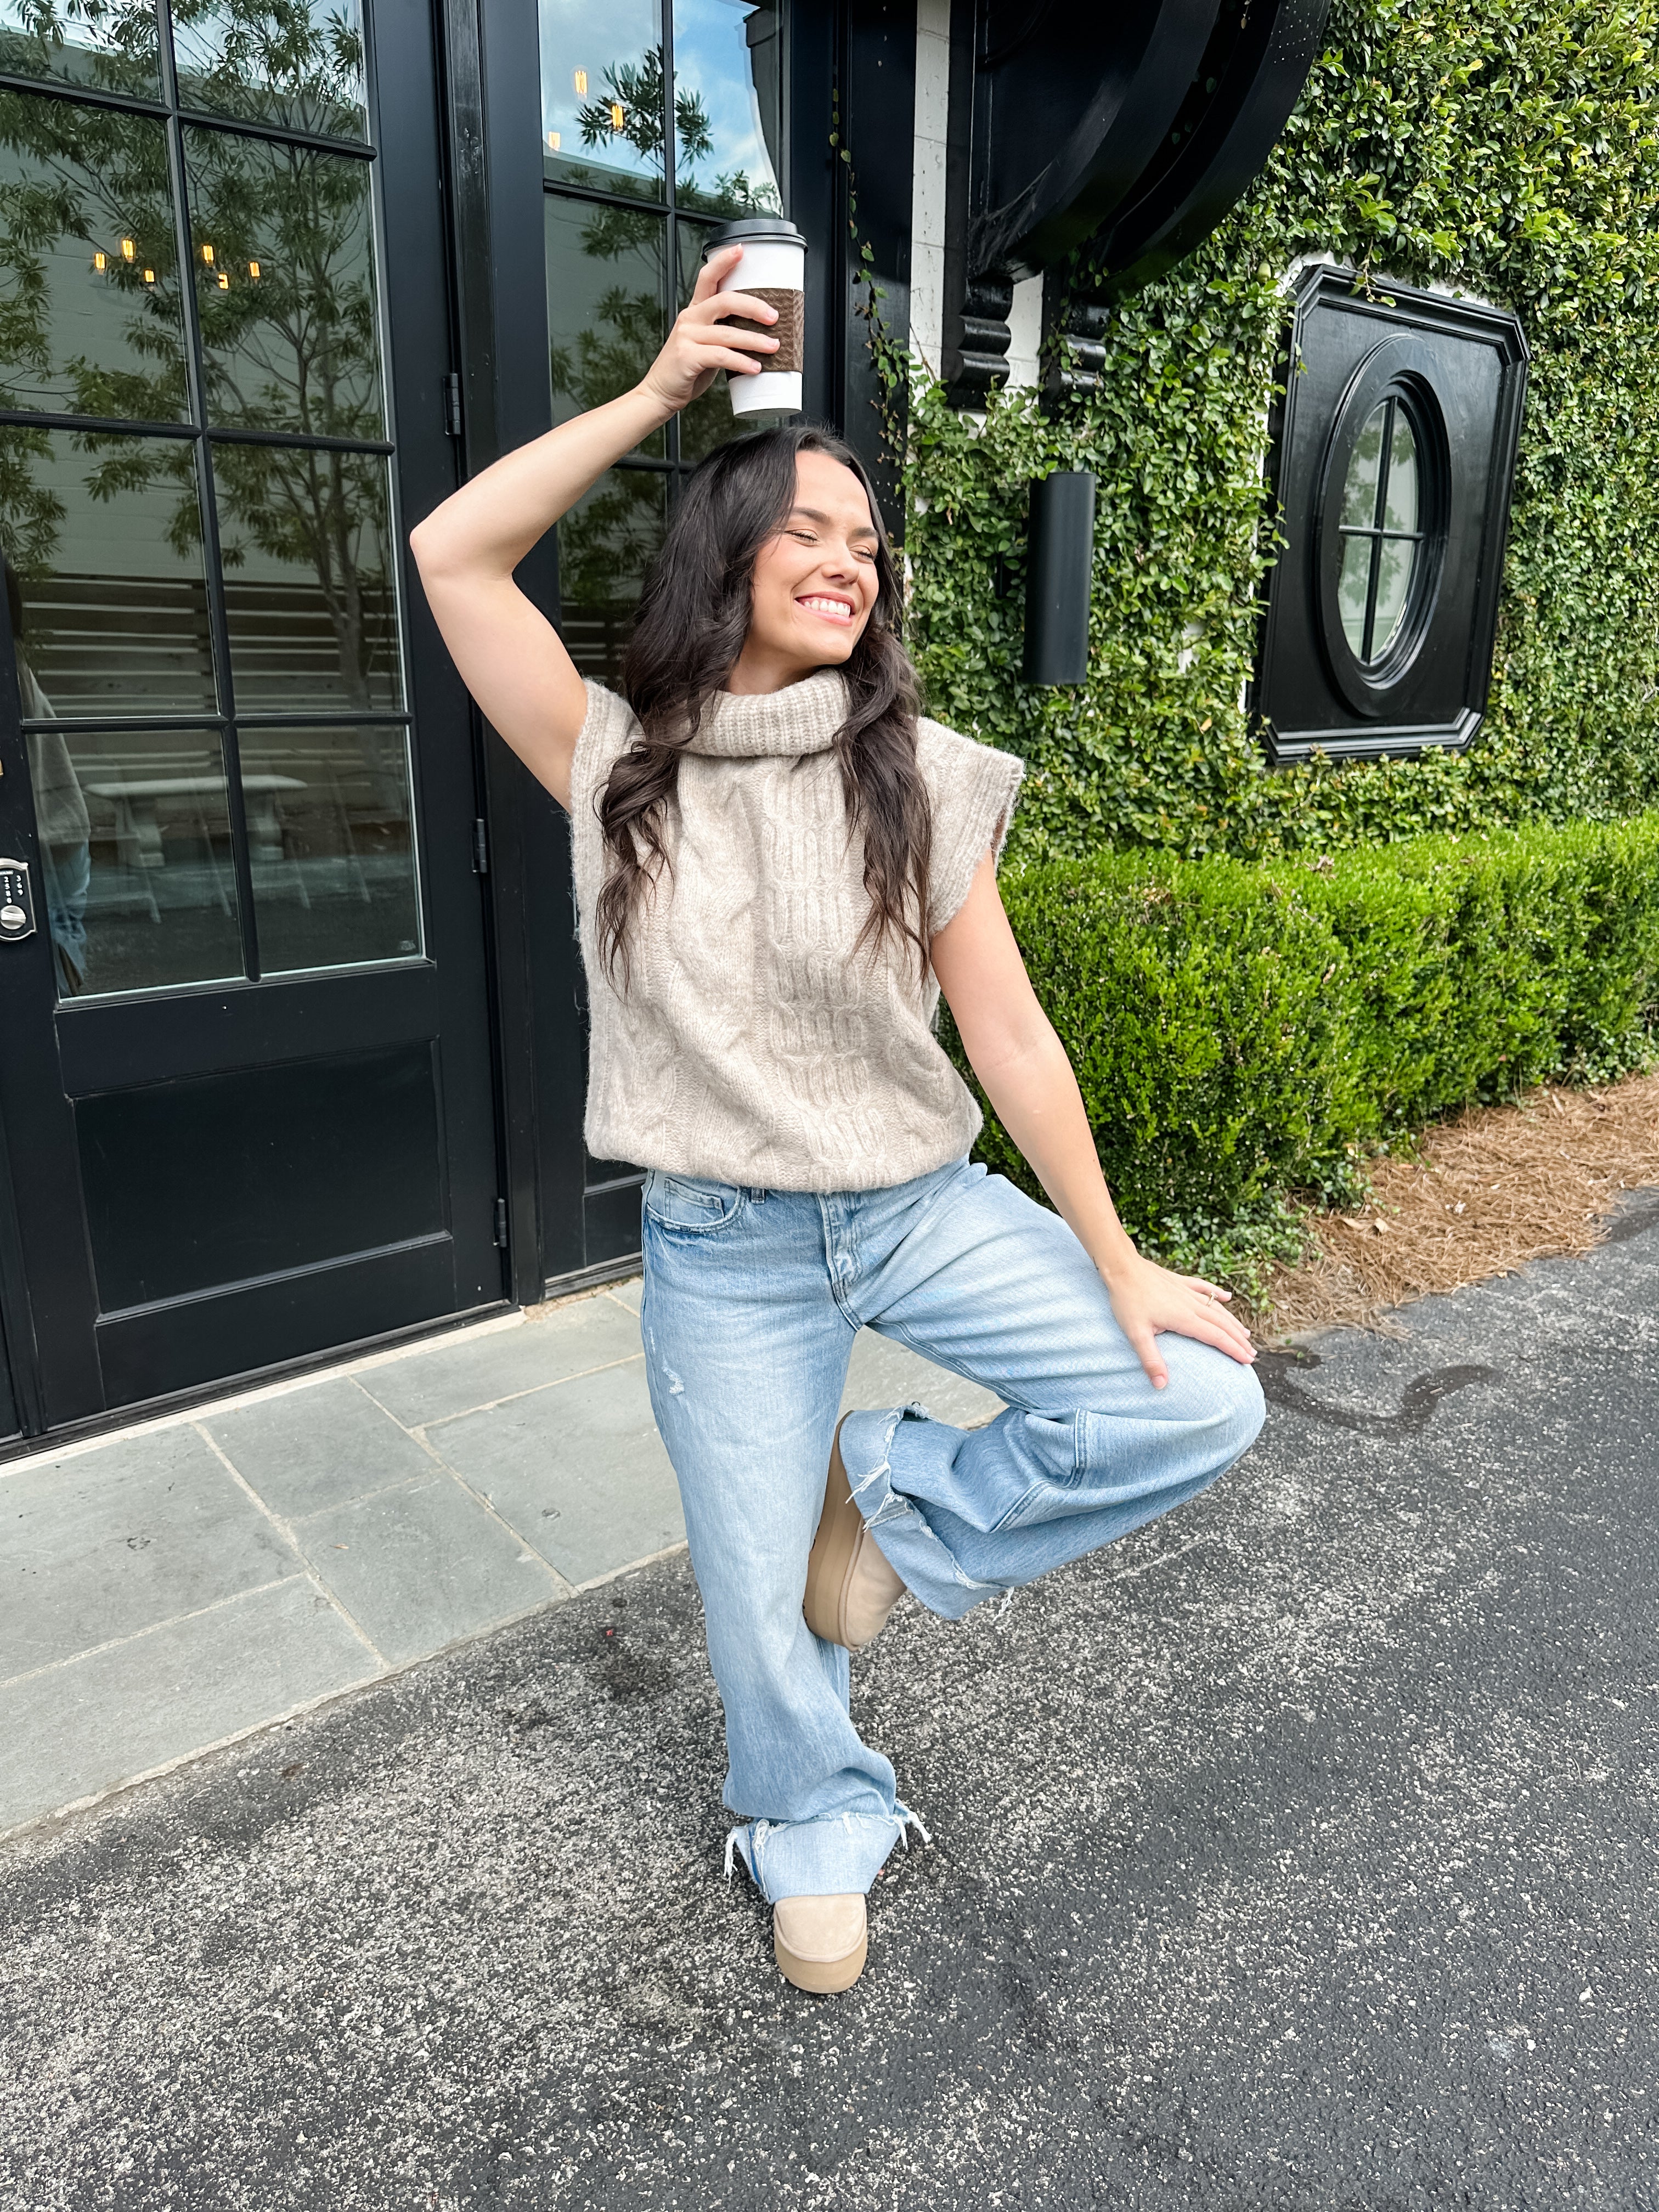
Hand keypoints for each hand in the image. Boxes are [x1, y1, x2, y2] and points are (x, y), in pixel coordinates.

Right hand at [638, 243, 780, 414]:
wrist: (660, 393)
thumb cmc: (685, 370)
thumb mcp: (703, 343)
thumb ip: (723, 332)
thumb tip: (758, 332)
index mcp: (695, 311)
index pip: (708, 278)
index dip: (723, 262)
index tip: (741, 250)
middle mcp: (690, 319)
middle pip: (725, 301)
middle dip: (753, 306)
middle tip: (773, 316)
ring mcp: (687, 337)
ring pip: (728, 333)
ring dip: (755, 340)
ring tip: (773, 346)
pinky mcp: (688, 357)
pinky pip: (721, 356)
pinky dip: (741, 361)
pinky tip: (754, 367)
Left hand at [1102, 1251, 1255, 1389]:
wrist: (1121, 1267)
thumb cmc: (1127, 1301)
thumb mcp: (1136, 1334)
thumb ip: (1151, 1360)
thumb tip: (1161, 1385)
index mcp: (1184, 1318)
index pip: (1215, 1337)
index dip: (1233, 1349)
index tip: (1247, 1360)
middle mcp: (1190, 1304)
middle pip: (1221, 1324)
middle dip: (1238, 1339)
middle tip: (1252, 1354)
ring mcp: (1186, 1291)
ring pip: (1216, 1308)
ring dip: (1232, 1321)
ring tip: (1245, 1333)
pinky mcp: (1179, 1281)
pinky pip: (1203, 1287)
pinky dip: (1216, 1293)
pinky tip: (1227, 1296)